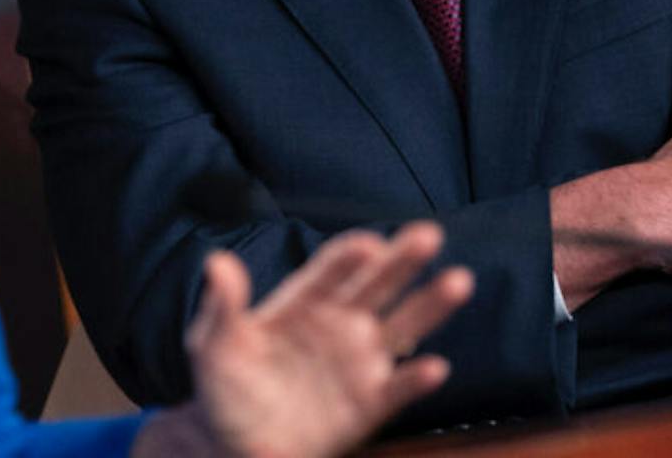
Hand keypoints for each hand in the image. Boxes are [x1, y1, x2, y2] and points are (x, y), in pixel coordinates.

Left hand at [137, 223, 474, 457]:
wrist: (233, 445)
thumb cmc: (224, 388)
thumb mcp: (213, 344)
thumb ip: (223, 304)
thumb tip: (217, 261)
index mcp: (301, 303)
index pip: (329, 271)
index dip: (348, 256)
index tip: (368, 242)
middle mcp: (337, 325)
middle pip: (375, 286)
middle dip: (401, 260)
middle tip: (428, 235)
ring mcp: (356, 363)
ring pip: (401, 328)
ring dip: (429, 305)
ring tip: (458, 281)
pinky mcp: (368, 405)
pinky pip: (397, 389)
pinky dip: (416, 379)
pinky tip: (435, 368)